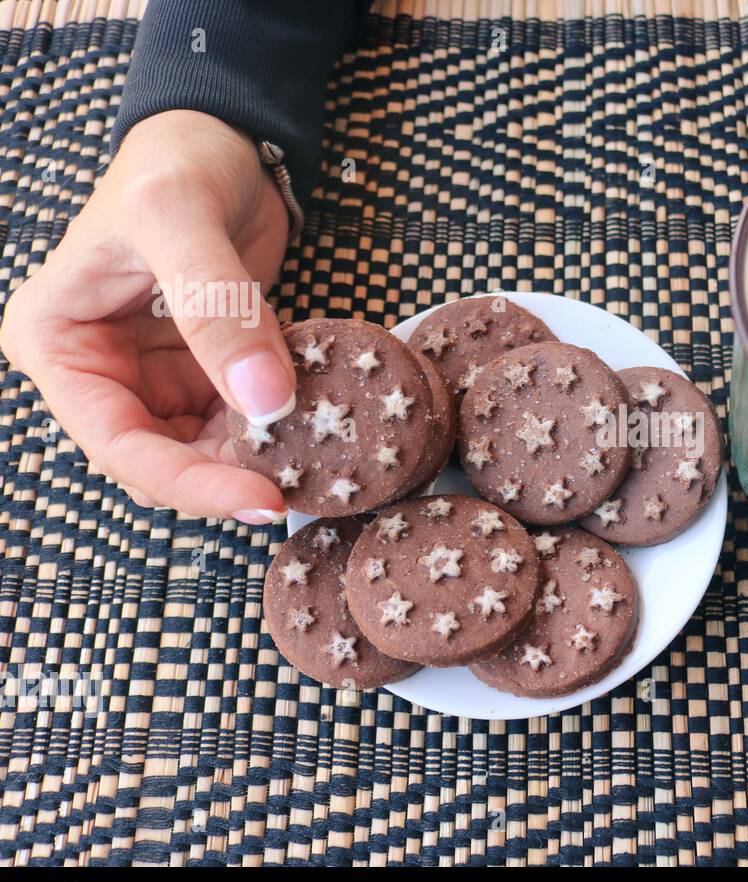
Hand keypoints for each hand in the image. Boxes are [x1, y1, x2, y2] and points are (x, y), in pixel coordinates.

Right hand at [1, 110, 294, 521]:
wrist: (224, 139)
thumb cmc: (177, 162)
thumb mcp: (180, 218)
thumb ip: (217, 310)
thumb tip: (264, 401)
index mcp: (57, 345)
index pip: (117, 447)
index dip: (190, 485)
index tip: (263, 500)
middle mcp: (97, 372)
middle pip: (161, 463)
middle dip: (228, 475)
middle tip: (301, 479)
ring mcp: (152, 377)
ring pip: (204, 452)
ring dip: (257, 457)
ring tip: (315, 447)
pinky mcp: (203, 372)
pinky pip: (238, 421)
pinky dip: (276, 427)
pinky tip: (315, 417)